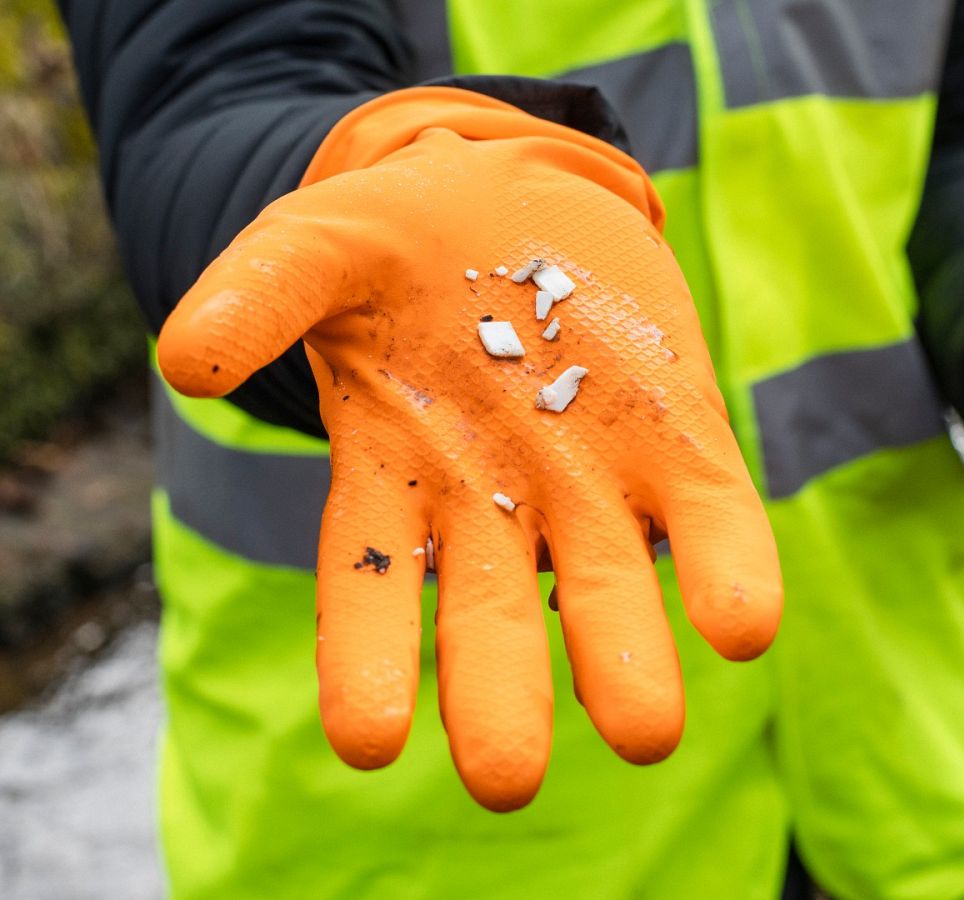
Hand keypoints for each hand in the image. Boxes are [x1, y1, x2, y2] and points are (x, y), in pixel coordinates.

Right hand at [156, 89, 782, 810]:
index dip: (367, 664)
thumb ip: (258, 294)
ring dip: (624, 658)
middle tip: (506, 780)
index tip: (368, 743)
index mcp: (394, 477)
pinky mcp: (682, 436)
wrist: (517, 196)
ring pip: (607, 584)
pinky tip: (740, 620)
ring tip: (644, 729)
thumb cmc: (396, 239)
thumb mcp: (319, 246)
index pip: (371, 591)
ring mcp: (593, 478)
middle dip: (503, 698)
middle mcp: (496, 505)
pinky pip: (711, 512)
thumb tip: (184, 361)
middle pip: (495, 620)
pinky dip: (727, 564)